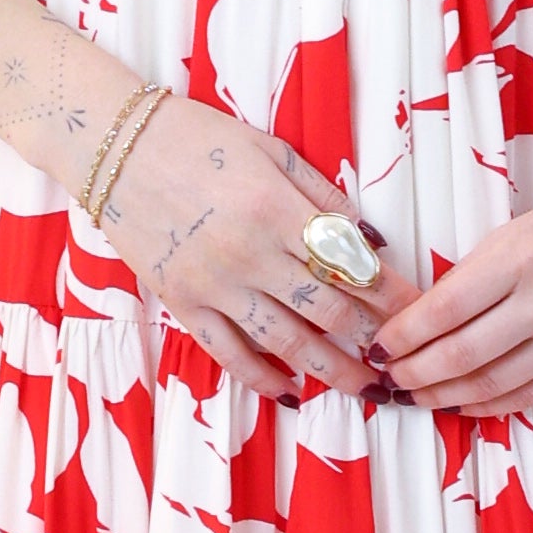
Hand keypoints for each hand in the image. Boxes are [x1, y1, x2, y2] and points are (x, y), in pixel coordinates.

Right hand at [94, 93, 400, 398]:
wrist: (114, 146)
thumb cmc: (198, 139)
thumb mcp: (270, 150)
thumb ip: (323, 195)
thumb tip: (371, 239)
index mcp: (275, 208)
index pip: (349, 263)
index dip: (389, 293)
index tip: (418, 311)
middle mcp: (248, 253)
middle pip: (326, 310)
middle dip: (371, 339)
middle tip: (402, 358)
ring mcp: (213, 284)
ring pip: (285, 342)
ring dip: (331, 370)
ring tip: (365, 388)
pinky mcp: (182, 303)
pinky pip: (229, 354)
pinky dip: (263, 379)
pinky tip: (292, 393)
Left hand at [374, 178, 532, 418]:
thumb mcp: (521, 229)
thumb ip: (476, 272)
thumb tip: (425, 317)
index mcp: (523, 256)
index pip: (445, 308)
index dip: (405, 335)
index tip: (380, 346)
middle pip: (462, 354)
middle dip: (414, 372)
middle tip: (390, 378)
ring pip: (492, 383)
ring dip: (444, 395)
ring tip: (417, 395)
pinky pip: (529, 396)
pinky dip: (488, 404)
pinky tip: (462, 402)